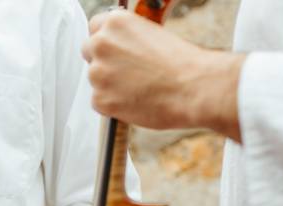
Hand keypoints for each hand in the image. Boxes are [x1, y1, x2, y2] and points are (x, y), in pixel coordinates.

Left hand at [82, 9, 244, 140]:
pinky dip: (113, 104)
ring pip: (95, 79)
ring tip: (138, 88)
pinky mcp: (100, 100)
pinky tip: (134, 101)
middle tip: (126, 72)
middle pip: (89, 52)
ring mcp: (97, 73)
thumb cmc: (181, 63)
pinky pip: (99, 102)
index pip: (95, 27)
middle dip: (103, 61)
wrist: (193, 88)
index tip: (114, 50)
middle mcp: (102, 44)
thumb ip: (126, 40)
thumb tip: (118, 50)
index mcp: (116, 23)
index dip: (106, 40)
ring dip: (109, 84)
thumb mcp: (151, 35)